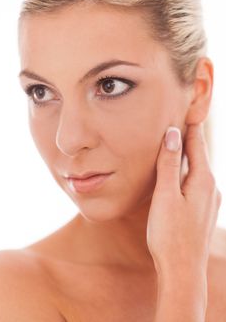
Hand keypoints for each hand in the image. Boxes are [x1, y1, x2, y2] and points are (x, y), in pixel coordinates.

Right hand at [146, 123, 221, 273]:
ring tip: (178, 139)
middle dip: (190, 135)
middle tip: (182, 117)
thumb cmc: (170, 234)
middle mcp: (210, 187)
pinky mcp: (202, 208)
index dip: (191, 124)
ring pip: (197, 167)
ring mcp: (208, 199)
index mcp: (203, 180)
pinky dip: (187, 168)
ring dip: (188, 152)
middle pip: (199, 153)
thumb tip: (172, 134)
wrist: (183, 270)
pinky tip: (179, 171)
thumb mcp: (166, 195)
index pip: (196, 143)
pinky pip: (195, 180)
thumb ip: (169, 164)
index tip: (188, 106)